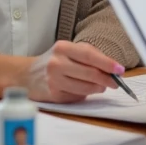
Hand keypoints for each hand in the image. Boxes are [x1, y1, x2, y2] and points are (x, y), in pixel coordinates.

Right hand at [0, 42, 122, 102]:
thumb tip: (112, 69)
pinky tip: (83, 90)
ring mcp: (54, 80)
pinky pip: (76, 96)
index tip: (120, 70)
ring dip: (98, 89)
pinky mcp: (53, 95)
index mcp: (62, 48)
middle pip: (89, 73)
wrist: (26, 75)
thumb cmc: (54, 61)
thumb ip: (88, 56)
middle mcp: (57, 63)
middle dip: (107, 79)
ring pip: (85, 88)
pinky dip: (84, 94)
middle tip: (115, 83)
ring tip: (101, 86)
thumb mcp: (67, 51)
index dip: (107, 63)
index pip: (89, 55)